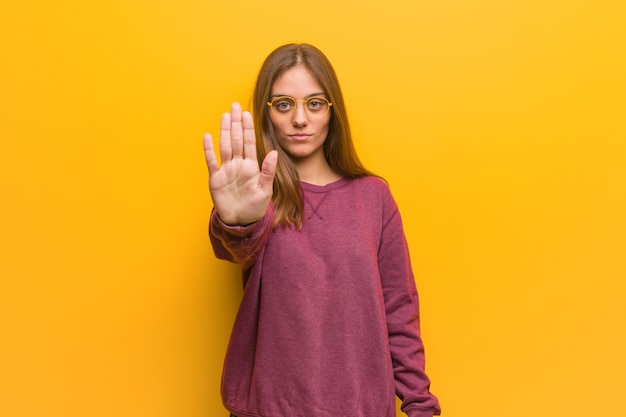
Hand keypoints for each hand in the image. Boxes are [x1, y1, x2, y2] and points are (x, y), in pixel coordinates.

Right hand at [203, 102, 277, 224]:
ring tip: (224, 116)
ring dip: (224, 131)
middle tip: (234, 106)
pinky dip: (209, 149)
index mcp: (251, 166)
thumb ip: (268, 171)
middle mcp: (238, 165)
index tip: (246, 113)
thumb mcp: (265, 191)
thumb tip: (274, 153)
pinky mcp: (215, 178)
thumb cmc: (255, 207)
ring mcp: (226, 170)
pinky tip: (208, 136)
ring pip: (224, 146)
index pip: (249, 143)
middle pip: (235, 140)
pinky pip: (211, 161)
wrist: (240, 221)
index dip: (247, 128)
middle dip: (235, 123)